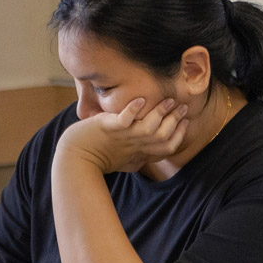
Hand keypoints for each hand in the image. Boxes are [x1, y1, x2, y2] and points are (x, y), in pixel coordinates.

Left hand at [57, 97, 188, 173]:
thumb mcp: (124, 162)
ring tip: (168, 100)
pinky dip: (132, 109)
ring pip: (149, 127)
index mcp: (140, 153)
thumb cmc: (100, 159)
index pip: (168, 147)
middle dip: (175, 120)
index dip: (179, 135)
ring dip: (160, 112)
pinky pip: (124, 119)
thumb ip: (137, 159)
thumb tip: (146, 159)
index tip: (185, 121)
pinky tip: (140, 99)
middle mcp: (135, 145)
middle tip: (182, 106)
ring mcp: (123, 136)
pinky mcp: (109, 127)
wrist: (77, 159)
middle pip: (163, 136)